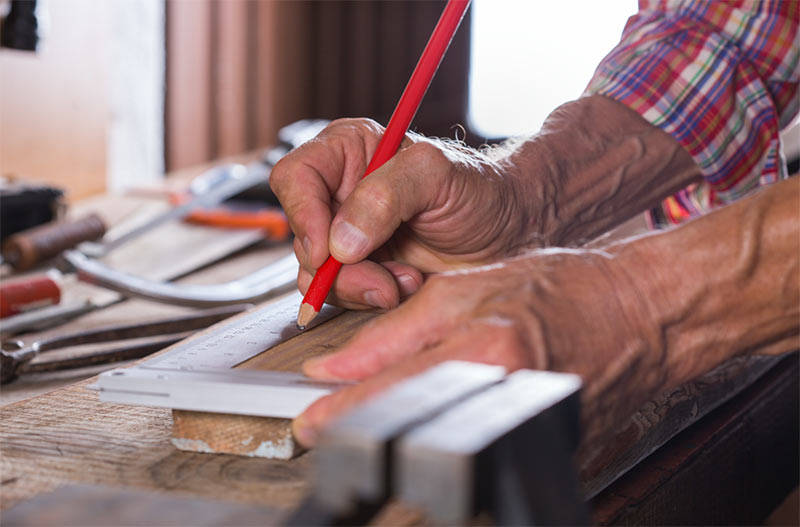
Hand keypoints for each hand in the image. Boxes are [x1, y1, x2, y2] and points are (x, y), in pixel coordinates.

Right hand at [269, 118, 535, 310]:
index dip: (303, 216)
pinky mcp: (361, 271)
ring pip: (316, 274)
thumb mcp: (437, 176)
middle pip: (301, 235)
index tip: (328, 250)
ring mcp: (348, 236)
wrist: (509, 235)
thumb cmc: (480, 192)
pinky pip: (341, 296)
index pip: (295, 178)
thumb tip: (339, 240)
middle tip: (383, 278)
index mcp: (349, 153)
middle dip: (340, 267)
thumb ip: (386, 195)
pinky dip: (372, 298)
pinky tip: (407, 285)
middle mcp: (340, 193)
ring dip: (360, 286)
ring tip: (407, 279)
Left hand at [292, 245, 668, 451]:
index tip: (312, 422)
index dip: (343, 411)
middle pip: (413, 429)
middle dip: (365, 432)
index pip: (391, 391)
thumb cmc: (565, 291)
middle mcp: (506, 397)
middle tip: (334, 429)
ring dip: (405, 438)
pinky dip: (452, 441)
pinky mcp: (549, 447)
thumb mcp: (466, 289)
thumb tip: (337, 366)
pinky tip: (437, 426)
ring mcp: (530, 428)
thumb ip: (395, 331)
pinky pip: (485, 451)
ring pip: (445, 447)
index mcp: (485, 351)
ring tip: (377, 424)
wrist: (640, 313)